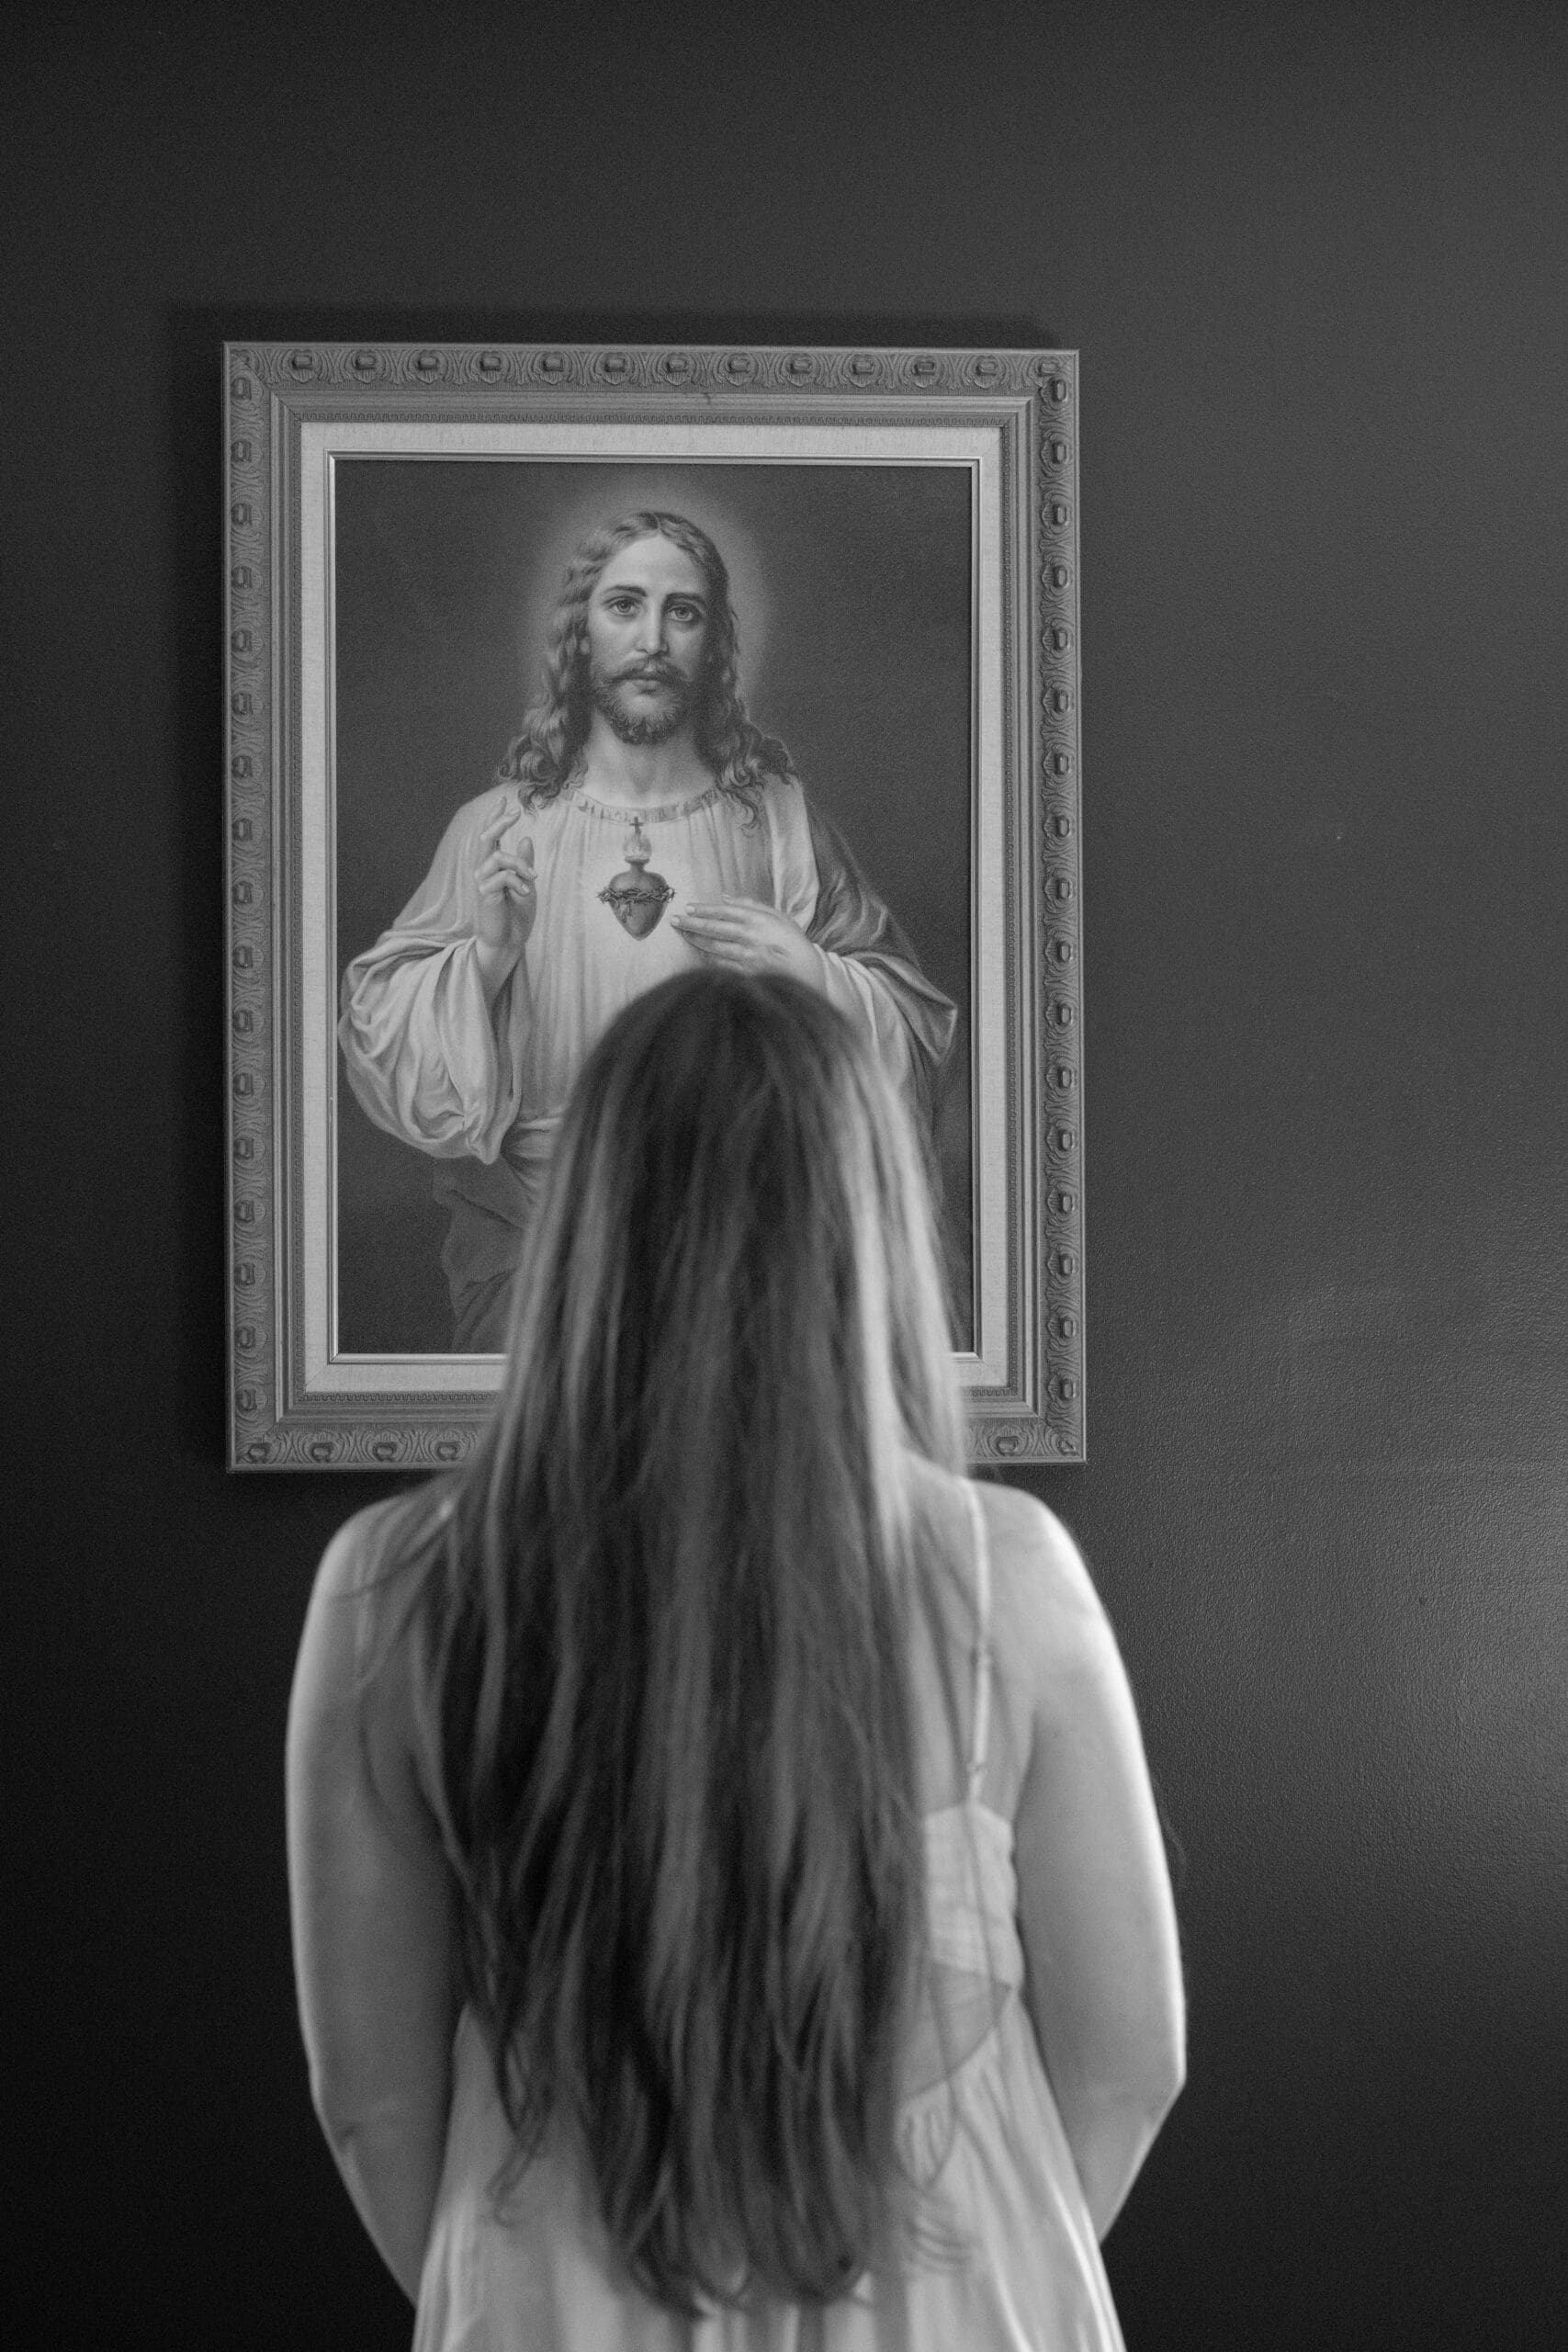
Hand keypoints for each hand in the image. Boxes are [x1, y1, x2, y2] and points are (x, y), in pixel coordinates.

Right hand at [473, 802, 535, 996]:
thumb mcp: (526, 884)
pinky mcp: (485, 895)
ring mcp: (482, 882)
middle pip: (487, 839)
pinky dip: (518, 882)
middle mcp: (483, 871)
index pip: (491, 837)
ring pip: (498, 857)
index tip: (504, 800)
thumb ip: (524, 863)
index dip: (495, 818)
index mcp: (493, 867)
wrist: (510, 942)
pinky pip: (501, 877)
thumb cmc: (516, 915)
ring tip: (534, 877)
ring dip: (520, 864)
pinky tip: (526, 893)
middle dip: (500, 823)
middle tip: (515, 812)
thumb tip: (527, 838)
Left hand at [672, 896, 821, 988]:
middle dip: (690, 924)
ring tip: (683, 935)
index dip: (703, 910)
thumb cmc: (792, 940)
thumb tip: (724, 897)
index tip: (688, 908)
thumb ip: (750, 905)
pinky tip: (698, 952)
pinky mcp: (745, 974)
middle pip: (713, 929)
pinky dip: (706, 958)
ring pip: (712, 947)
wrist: (807, 972)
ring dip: (694, 941)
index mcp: (757, 920)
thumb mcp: (777, 915)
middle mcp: (750, 937)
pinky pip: (719, 965)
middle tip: (674, 920)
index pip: (723, 912)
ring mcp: (747, 957)